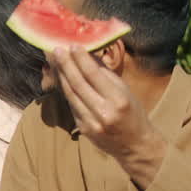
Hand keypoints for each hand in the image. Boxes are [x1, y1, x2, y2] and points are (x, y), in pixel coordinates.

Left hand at [47, 47, 165, 187]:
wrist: (135, 145)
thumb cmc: (133, 113)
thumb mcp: (125, 91)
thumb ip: (105, 74)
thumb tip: (88, 54)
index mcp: (118, 100)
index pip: (94, 75)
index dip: (81, 59)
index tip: (73, 45)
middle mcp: (103, 112)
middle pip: (78, 84)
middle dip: (66, 65)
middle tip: (57, 49)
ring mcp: (91, 122)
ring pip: (71, 95)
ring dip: (61, 76)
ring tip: (55, 61)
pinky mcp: (83, 129)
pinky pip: (72, 105)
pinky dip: (66, 90)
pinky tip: (61, 78)